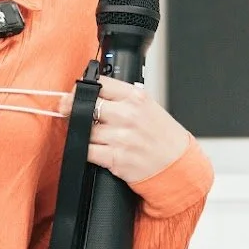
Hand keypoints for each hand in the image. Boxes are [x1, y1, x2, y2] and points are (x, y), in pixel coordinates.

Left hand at [63, 76, 190, 184]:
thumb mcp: (147, 107)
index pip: (99, 83)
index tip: (76, 94)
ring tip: (95, 136)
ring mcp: (122, 137)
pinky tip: (94, 149)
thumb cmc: (162, 136)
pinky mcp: (116, 158)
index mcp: (136, 97)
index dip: (83, 88)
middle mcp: (128, 115)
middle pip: (86, 105)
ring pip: (84, 130)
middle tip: (71, 113)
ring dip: (83, 133)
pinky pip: (86, 151)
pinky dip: (85, 150)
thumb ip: (121, 99)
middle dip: (74, 110)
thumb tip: (87, 94)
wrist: (177, 165)